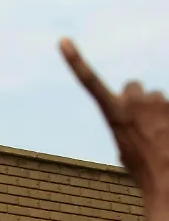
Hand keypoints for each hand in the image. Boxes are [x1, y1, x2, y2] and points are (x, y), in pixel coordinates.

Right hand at [61, 39, 168, 220]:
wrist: (168, 178)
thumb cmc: (144, 170)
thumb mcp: (124, 151)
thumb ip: (124, 128)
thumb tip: (132, 124)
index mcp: (113, 113)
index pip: (90, 82)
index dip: (75, 61)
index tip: (62, 41)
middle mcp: (133, 101)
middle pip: (133, 88)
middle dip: (137, 100)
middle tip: (141, 123)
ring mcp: (158, 101)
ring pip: (156, 97)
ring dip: (157, 111)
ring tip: (160, 135)